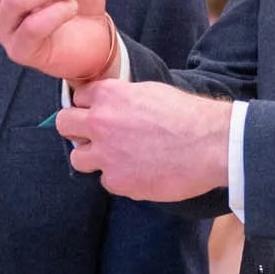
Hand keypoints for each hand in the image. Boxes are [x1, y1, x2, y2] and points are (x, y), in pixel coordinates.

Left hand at [59, 79, 231, 202]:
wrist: (209, 145)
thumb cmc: (188, 116)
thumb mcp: (150, 92)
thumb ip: (124, 98)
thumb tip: (114, 105)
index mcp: (109, 95)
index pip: (78, 97)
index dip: (89, 106)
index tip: (96, 113)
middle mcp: (100, 123)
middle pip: (65, 124)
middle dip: (77, 129)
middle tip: (94, 136)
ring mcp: (106, 155)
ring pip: (78, 158)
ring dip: (93, 158)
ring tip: (117, 158)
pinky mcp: (117, 181)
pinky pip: (106, 181)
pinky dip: (119, 178)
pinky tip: (139, 172)